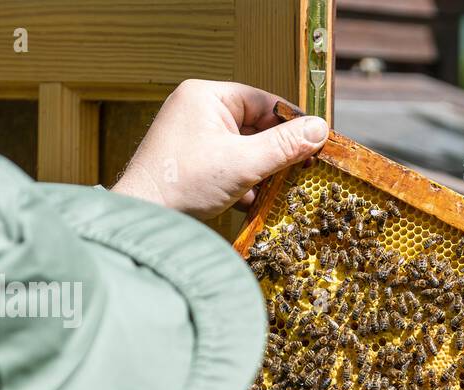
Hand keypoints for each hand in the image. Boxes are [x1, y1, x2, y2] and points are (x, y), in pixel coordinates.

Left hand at [110, 79, 327, 219]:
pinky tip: (254, 203)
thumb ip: (285, 145)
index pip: (264, 101)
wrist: (143, 218)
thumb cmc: (183, 183)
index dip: (293, 123)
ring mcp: (195, 139)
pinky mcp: (193, 165)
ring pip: (245, 150)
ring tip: (281, 190)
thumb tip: (320, 129)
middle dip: (278, 152)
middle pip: (256, 127)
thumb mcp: (244, 162)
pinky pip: (230, 167)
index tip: (318, 142)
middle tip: (305, 170)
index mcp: (207, 97)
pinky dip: (245, 184)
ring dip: (263, 172)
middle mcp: (199, 111)